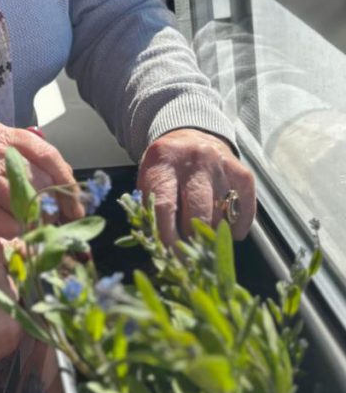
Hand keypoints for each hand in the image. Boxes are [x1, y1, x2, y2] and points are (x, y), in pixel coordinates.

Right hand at [0, 120, 80, 235]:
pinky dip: (16, 233)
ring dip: (39, 223)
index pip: (48, 154)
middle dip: (58, 208)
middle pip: (42, 181)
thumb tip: (54, 176)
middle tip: (66, 225)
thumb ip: (13, 156)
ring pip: (28, 204)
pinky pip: (8, 224)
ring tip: (43, 232)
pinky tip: (13, 235)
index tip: (77, 204)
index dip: (68, 183)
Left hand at [137, 128, 255, 244]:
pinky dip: (236, 228)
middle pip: (197, 213)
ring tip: (203, 239)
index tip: (169, 255)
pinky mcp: (243, 174)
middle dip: (192, 240)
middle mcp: (195, 162)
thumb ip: (150, 210)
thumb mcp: (148, 180)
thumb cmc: (165, 168)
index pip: (165, 206)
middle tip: (190, 256)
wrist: (188, 136)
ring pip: (221, 216)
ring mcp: (222, 166)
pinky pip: (244, 212)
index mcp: (164, 162)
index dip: (167, 236)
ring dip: (212, 234)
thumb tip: (160, 248)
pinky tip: (226, 231)